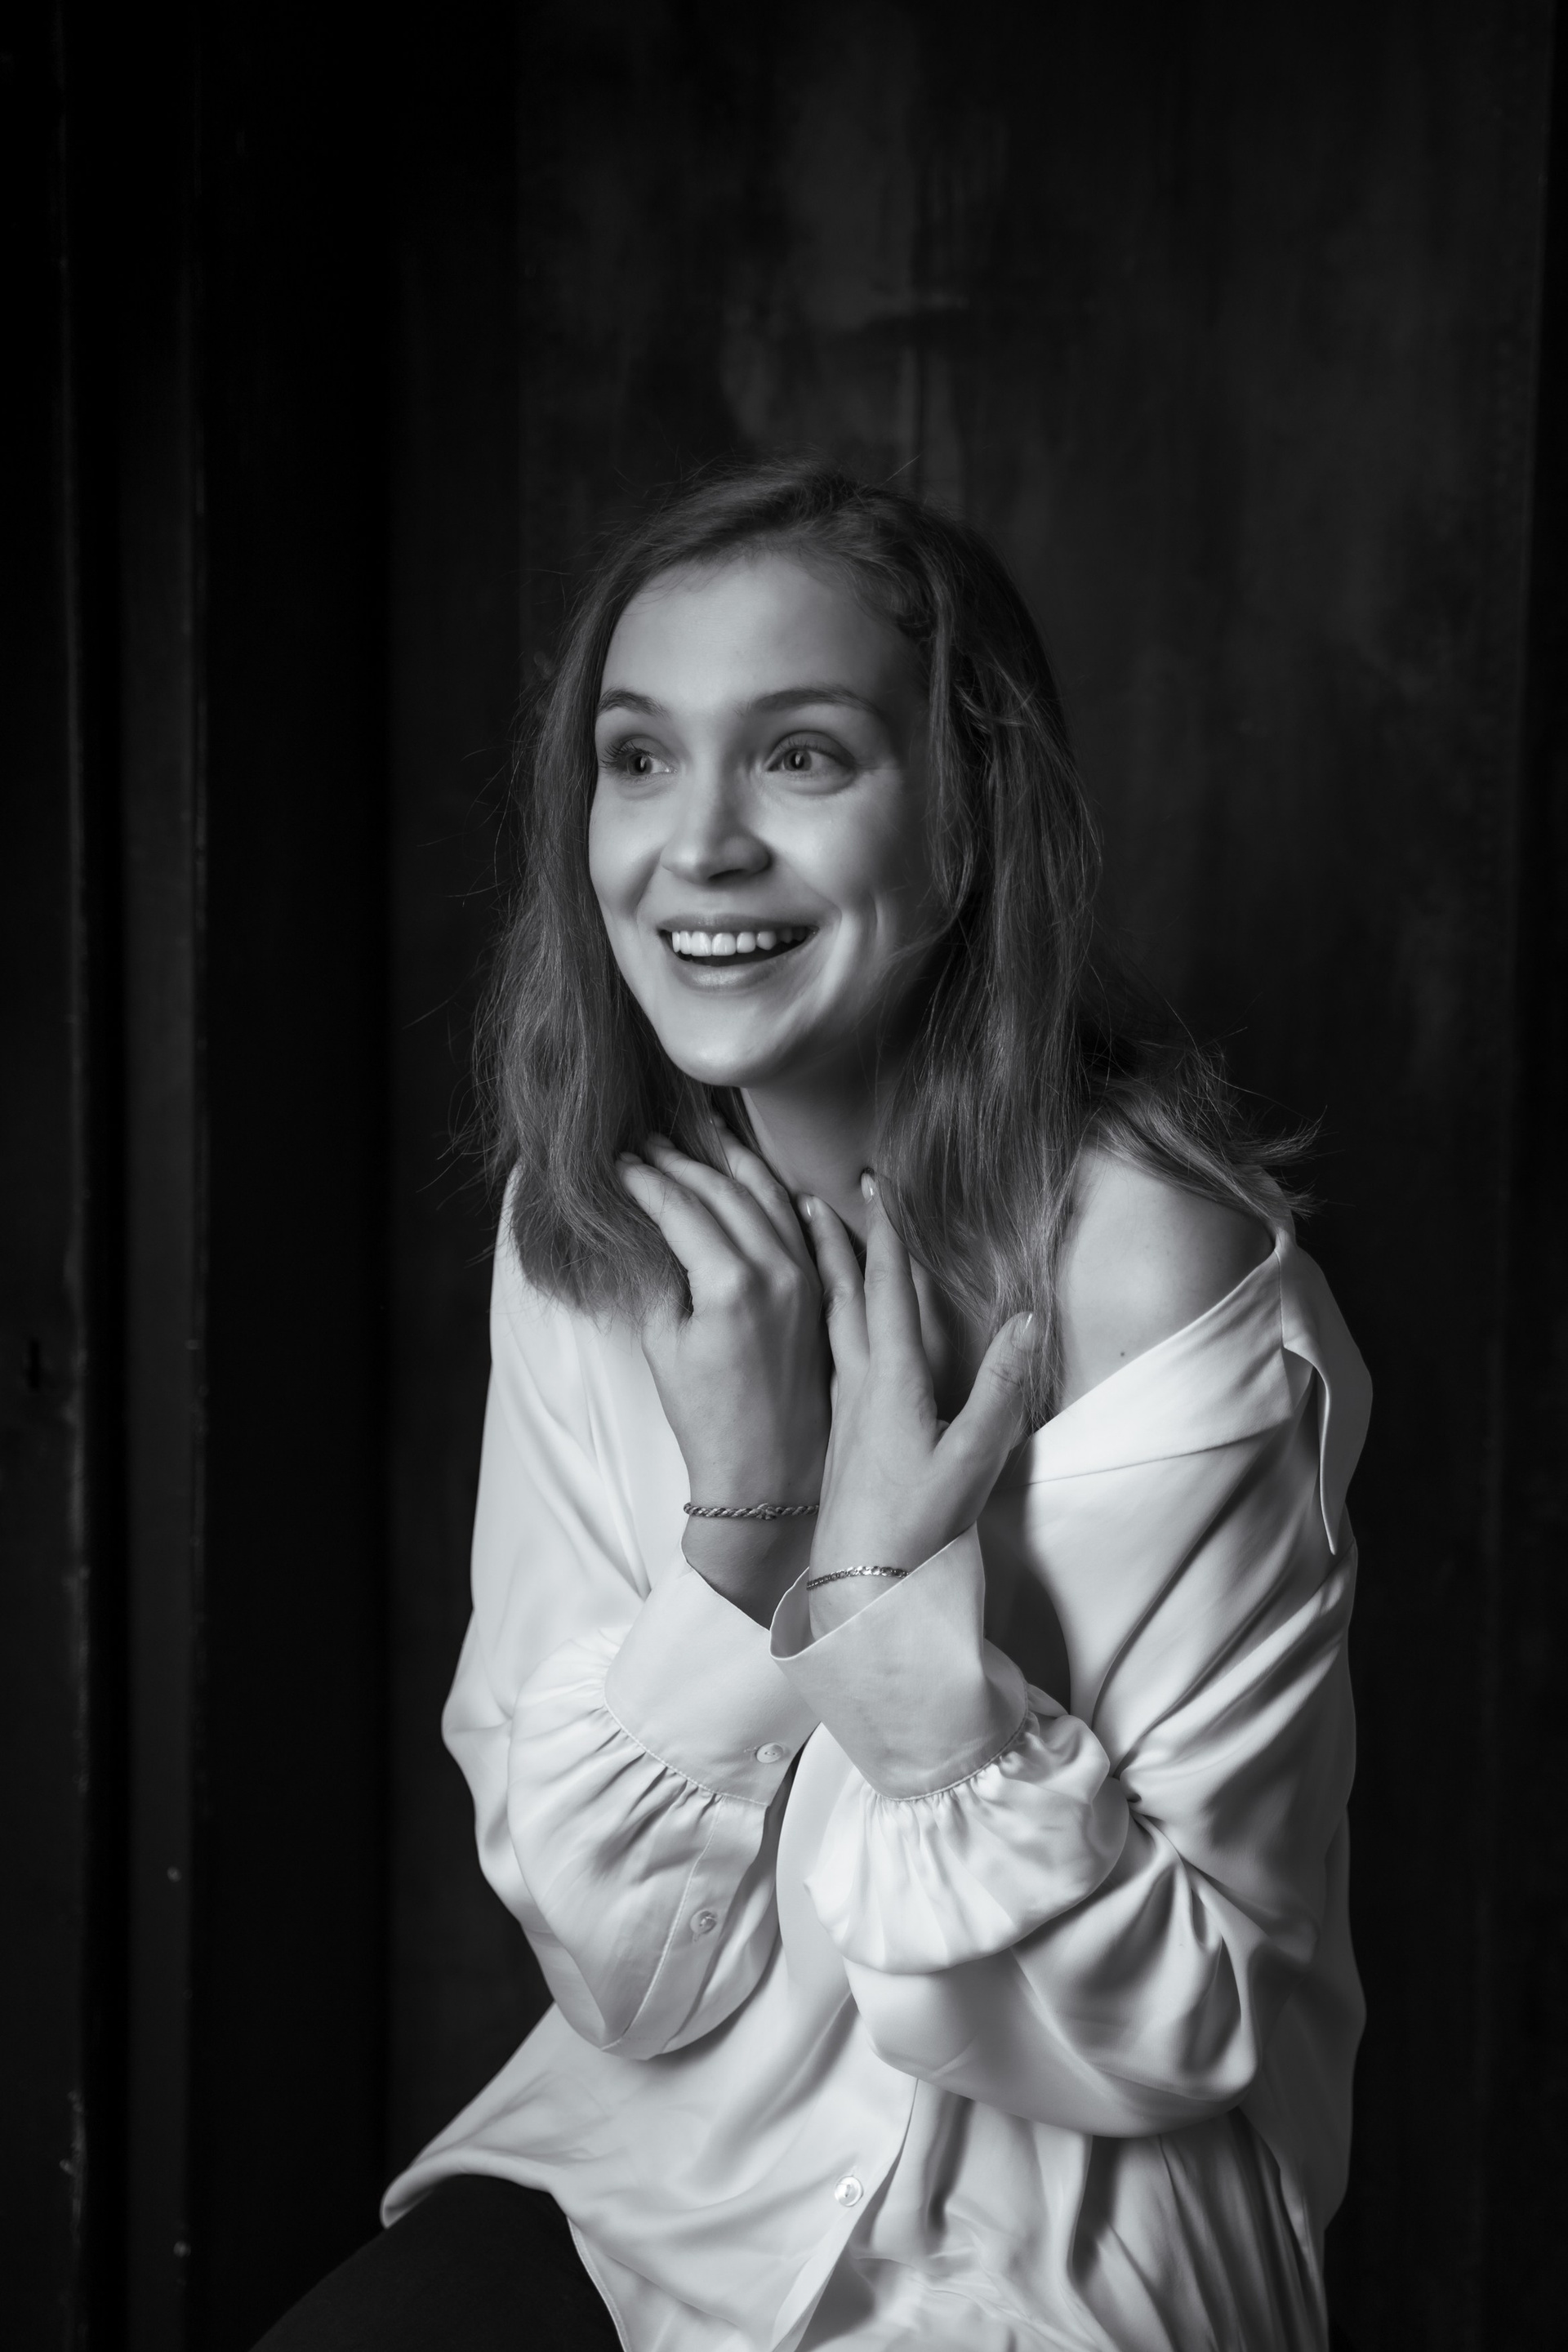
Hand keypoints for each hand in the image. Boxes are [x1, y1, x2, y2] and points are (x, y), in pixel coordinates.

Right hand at [616, 1129, 830, 1621]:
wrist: (766, 1473)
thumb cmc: (707, 1417)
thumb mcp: (662, 1343)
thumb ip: (659, 1275)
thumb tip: (650, 1227)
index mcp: (729, 1283)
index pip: (680, 1206)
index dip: (645, 1179)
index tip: (619, 1162)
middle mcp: (775, 1270)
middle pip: (723, 1191)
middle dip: (682, 1161)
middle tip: (649, 1142)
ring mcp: (804, 1278)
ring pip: (768, 1197)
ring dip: (731, 1162)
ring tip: (701, 1136)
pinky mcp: (818, 1292)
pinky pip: (796, 1224)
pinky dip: (772, 1193)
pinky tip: (756, 1175)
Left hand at [802, 1176, 1034, 1630]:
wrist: (855, 1589)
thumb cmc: (916, 1530)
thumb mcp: (972, 1460)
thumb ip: (1001, 1389)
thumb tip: (1027, 1318)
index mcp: (890, 1382)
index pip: (888, 1292)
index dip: (885, 1236)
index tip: (873, 1184)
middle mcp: (857, 1386)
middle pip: (843, 1297)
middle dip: (832, 1242)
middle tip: (808, 1194)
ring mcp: (842, 1412)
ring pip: (827, 1324)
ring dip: (821, 1276)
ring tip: (801, 1240)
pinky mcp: (837, 1436)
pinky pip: (823, 1355)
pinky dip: (820, 1319)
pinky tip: (820, 1324)